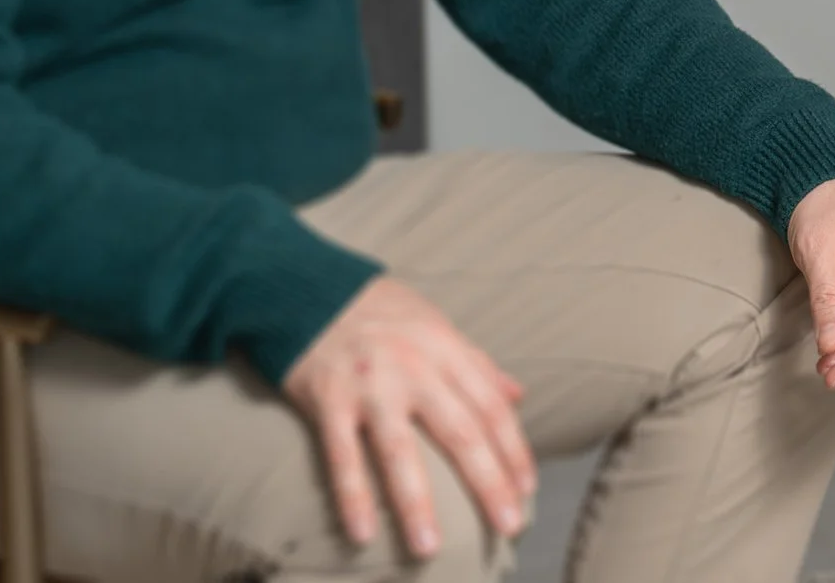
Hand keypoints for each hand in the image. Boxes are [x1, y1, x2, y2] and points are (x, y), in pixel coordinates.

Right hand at [282, 277, 536, 560]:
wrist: (307, 285)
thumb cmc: (379, 311)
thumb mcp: (436, 325)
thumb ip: (476, 363)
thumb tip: (517, 396)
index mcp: (446, 349)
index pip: (490, 408)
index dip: (512, 450)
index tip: (527, 489)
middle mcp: (414, 368)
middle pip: (460, 432)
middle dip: (487, 482)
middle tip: (507, 526)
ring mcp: (370, 385)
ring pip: (400, 452)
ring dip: (417, 503)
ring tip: (430, 548)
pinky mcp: (327, 399)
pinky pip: (341, 456)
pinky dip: (352, 496)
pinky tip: (363, 534)